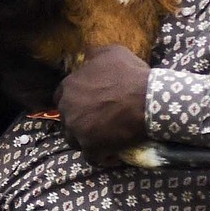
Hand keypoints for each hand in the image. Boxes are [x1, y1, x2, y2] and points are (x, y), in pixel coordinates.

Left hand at [54, 45, 149, 166]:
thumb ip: (93, 56)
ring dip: (87, 140)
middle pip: (67, 119)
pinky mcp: (90, 148)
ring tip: (104, 138)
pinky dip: (102, 157)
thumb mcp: (111, 53)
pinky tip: (113, 154)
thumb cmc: (130, 74)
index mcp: (69, 86)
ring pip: (75, 140)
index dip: (75, 101)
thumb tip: (86, 58)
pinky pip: (92, 157)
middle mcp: (68, 109)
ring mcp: (77, 130)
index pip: (62, 97)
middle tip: (99, 121)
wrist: (147, 99)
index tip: (90, 103)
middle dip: (80, 121)